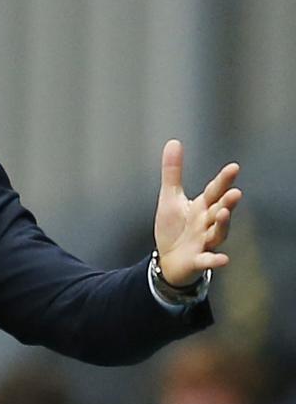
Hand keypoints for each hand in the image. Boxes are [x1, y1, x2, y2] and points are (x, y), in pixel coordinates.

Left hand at [152, 139, 241, 285]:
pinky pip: (208, 260)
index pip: (214, 191)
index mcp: (202, 207)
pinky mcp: (198, 259)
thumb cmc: (174, 228)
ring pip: (217, 233)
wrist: (169, 260)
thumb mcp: (170, 198)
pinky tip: (222, 259)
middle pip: (220, 210)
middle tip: (234, 192)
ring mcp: (205, 242)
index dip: (223, 180)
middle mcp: (207, 223)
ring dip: (222, 225)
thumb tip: (173, 143)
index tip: (233, 167)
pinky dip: (214, 260)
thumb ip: (173, 172)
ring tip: (224, 214)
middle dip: (227, 202)